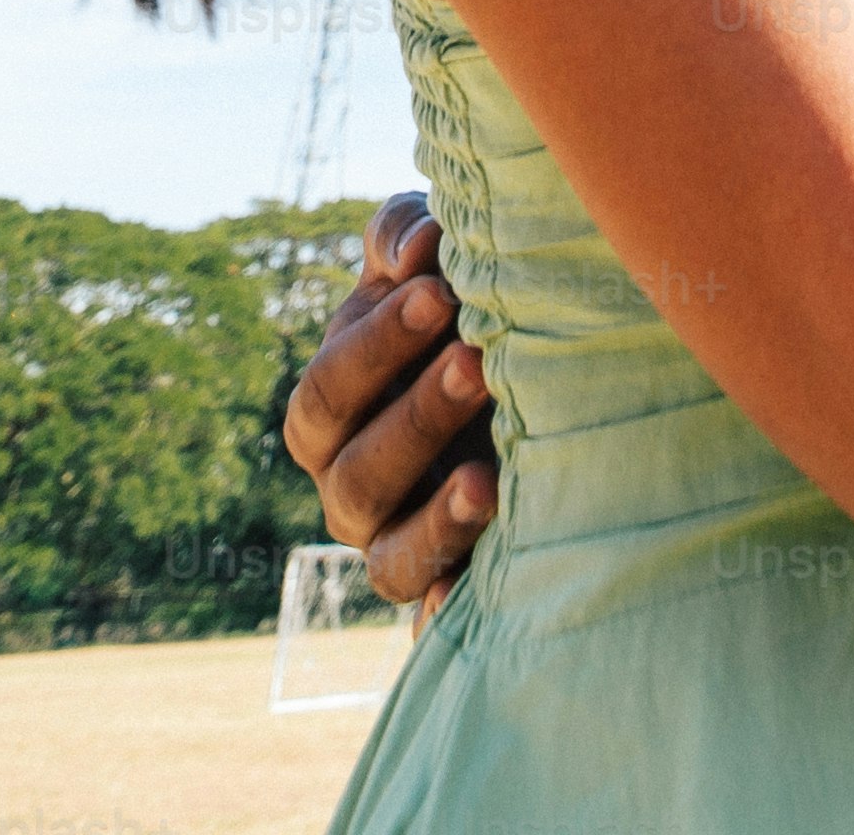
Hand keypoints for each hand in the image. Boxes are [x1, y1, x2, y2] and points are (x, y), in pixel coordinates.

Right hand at [278, 192, 494, 607]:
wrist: (525, 392)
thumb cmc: (457, 317)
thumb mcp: (425, 268)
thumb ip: (404, 238)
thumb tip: (418, 248)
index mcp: (328, 415)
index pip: (328, 388)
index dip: (377, 343)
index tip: (441, 291)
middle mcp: (346, 488)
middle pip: (356, 467)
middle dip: (416, 414)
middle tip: (479, 362)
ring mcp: (392, 546)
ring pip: (388, 551)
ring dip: (438, 513)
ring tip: (490, 475)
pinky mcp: (441, 588)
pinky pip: (431, 614)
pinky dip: (443, 611)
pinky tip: (468, 596)